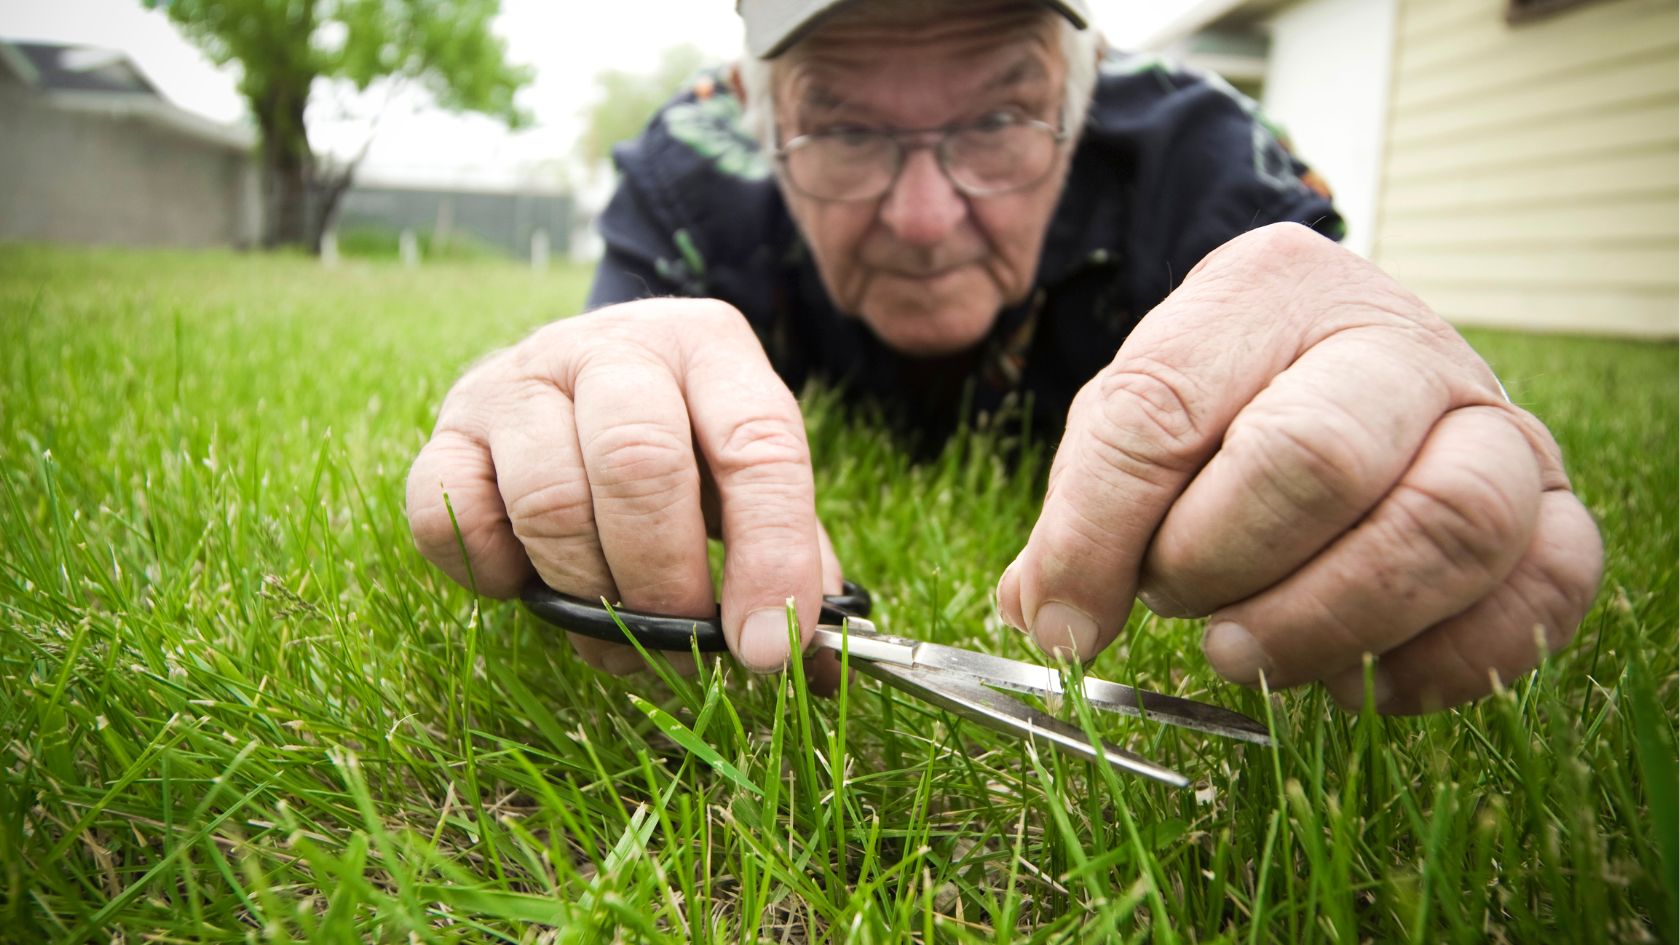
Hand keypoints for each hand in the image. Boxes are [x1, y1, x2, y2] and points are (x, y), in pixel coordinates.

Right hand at [406, 298, 840, 674]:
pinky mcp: (449, 426)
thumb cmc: (681, 443)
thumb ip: (791, 554)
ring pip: (548, 499)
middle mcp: (613, 345)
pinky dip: (492, 571)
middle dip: (664, 580)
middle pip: (639, 464)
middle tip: (677, 638)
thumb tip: (818, 664)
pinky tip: (527, 580)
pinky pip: (452, 514)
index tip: (770, 648)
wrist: (578, 371)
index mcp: (709, 346)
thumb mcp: (745, 475)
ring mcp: (520, 377)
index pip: (758, 443)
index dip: (771, 555)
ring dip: (585, 589)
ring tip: (611, 623)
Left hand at [996, 224, 1601, 713]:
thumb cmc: (1227, 401)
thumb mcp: (1136, 419)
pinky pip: (1542, 593)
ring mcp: (1493, 422)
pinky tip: (1353, 682)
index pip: (1163, 410)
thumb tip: (1050, 623)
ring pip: (1449, 526)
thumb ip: (1083, 514)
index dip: (1098, 534)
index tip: (1064, 622)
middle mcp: (1398, 339)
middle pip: (1318, 458)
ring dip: (1327, 621)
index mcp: (1269, 288)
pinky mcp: (1551, 509)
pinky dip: (1443, 663)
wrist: (1347, 361)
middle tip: (1178, 604)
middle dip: (1221, 562)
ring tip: (1248, 652)